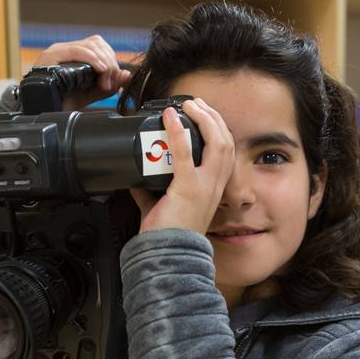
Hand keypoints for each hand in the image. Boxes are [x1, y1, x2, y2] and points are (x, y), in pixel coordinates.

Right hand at [32, 35, 129, 109]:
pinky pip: (76, 51)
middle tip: (109, 85)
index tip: (115, 82)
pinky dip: (92, 59)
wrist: (45, 113)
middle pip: (96, 43)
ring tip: (104, 83)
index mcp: (74, 55)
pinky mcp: (50, 56)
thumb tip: (126, 75)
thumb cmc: (64, 103)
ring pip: (89, 45)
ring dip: (103, 63)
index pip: (99, 45)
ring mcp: (57, 51)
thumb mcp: (92, 93)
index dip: (112, 60)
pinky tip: (100, 70)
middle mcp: (65, 49)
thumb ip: (109, 84)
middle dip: (110, 63)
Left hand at [130, 98, 234, 234]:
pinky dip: (178, 132)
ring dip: (204, 119)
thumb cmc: (167, 237)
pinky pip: (186, 154)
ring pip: (218, 143)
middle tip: (197, 104)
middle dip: (213, 118)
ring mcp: (204, 187)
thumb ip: (149, 191)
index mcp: (212, 189)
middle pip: (226, 142)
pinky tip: (169, 117)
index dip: (218, 129)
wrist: (167, 255)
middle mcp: (214, 186)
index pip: (225, 152)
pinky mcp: (187, 188)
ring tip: (190, 105)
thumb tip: (133, 177)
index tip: (203, 115)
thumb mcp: (159, 208)